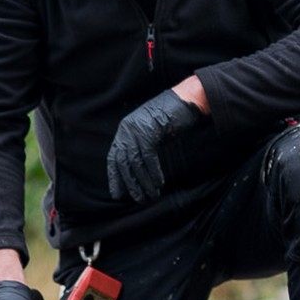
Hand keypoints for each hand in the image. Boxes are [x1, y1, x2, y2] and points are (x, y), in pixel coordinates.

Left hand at [107, 88, 204, 202]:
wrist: (185, 100)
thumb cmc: (170, 119)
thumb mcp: (150, 134)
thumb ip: (141, 148)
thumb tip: (136, 174)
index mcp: (124, 131)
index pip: (114, 158)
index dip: (115, 178)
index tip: (118, 195)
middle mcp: (127, 130)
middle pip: (122, 163)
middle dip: (129, 184)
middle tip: (138, 199)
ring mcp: (137, 129)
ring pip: (135, 162)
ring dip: (143, 182)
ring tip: (150, 195)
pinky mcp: (149, 130)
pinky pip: (148, 157)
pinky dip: (153, 172)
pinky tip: (159, 183)